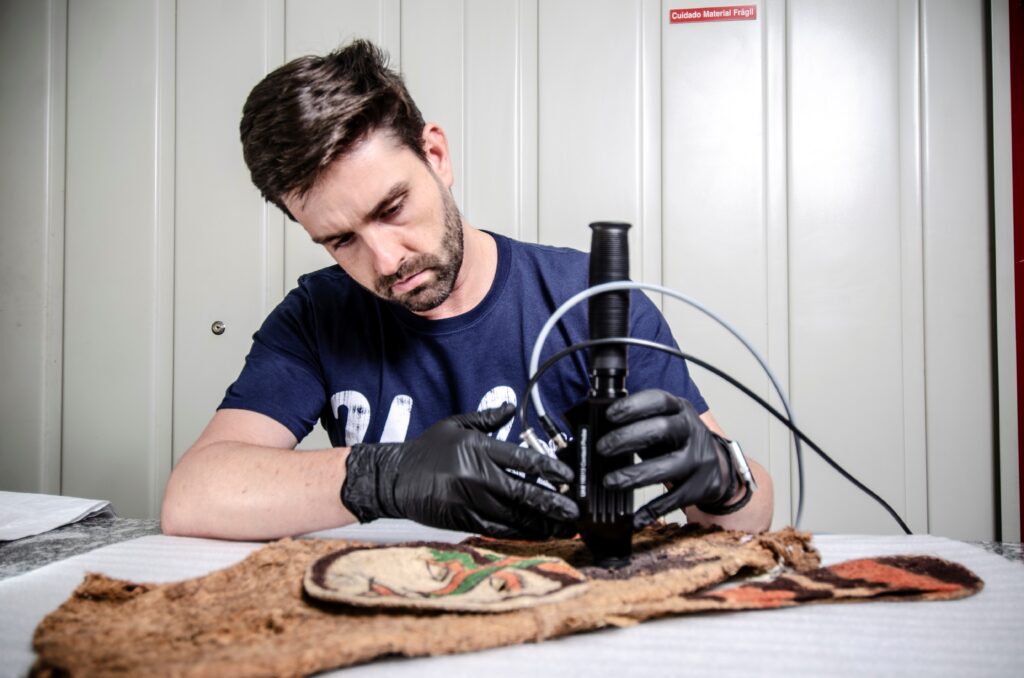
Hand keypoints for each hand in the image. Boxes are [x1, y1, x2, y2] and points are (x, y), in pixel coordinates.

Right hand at [341, 404, 578, 538]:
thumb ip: (486, 419)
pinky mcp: (462, 519)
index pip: (523, 459)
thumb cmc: (426, 450)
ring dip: (542, 523)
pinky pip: (497, 529)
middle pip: (525, 492)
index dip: (550, 469)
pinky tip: (536, 534)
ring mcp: (471, 500)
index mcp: (479, 449)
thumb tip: (509, 407)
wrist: (394, 477)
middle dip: (554, 504)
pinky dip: (519, 533)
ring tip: (563, 527)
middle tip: (575, 512)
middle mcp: (478, 475)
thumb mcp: (455, 425)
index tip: (568, 478)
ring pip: (515, 516)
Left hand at [596, 390, 736, 530]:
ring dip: (635, 475)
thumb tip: (596, 429)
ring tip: (609, 482)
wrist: (718, 466)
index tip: (609, 415)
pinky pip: (674, 500)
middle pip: (661, 430)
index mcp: (680, 410)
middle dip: (627, 438)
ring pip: (668, 467)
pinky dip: (652, 510)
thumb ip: (638, 423)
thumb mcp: (664, 422)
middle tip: (602, 448)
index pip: (658, 400)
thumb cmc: (677, 441)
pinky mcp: (701, 487)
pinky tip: (634, 518)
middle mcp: (692, 431)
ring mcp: (699, 460)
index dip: (633, 406)